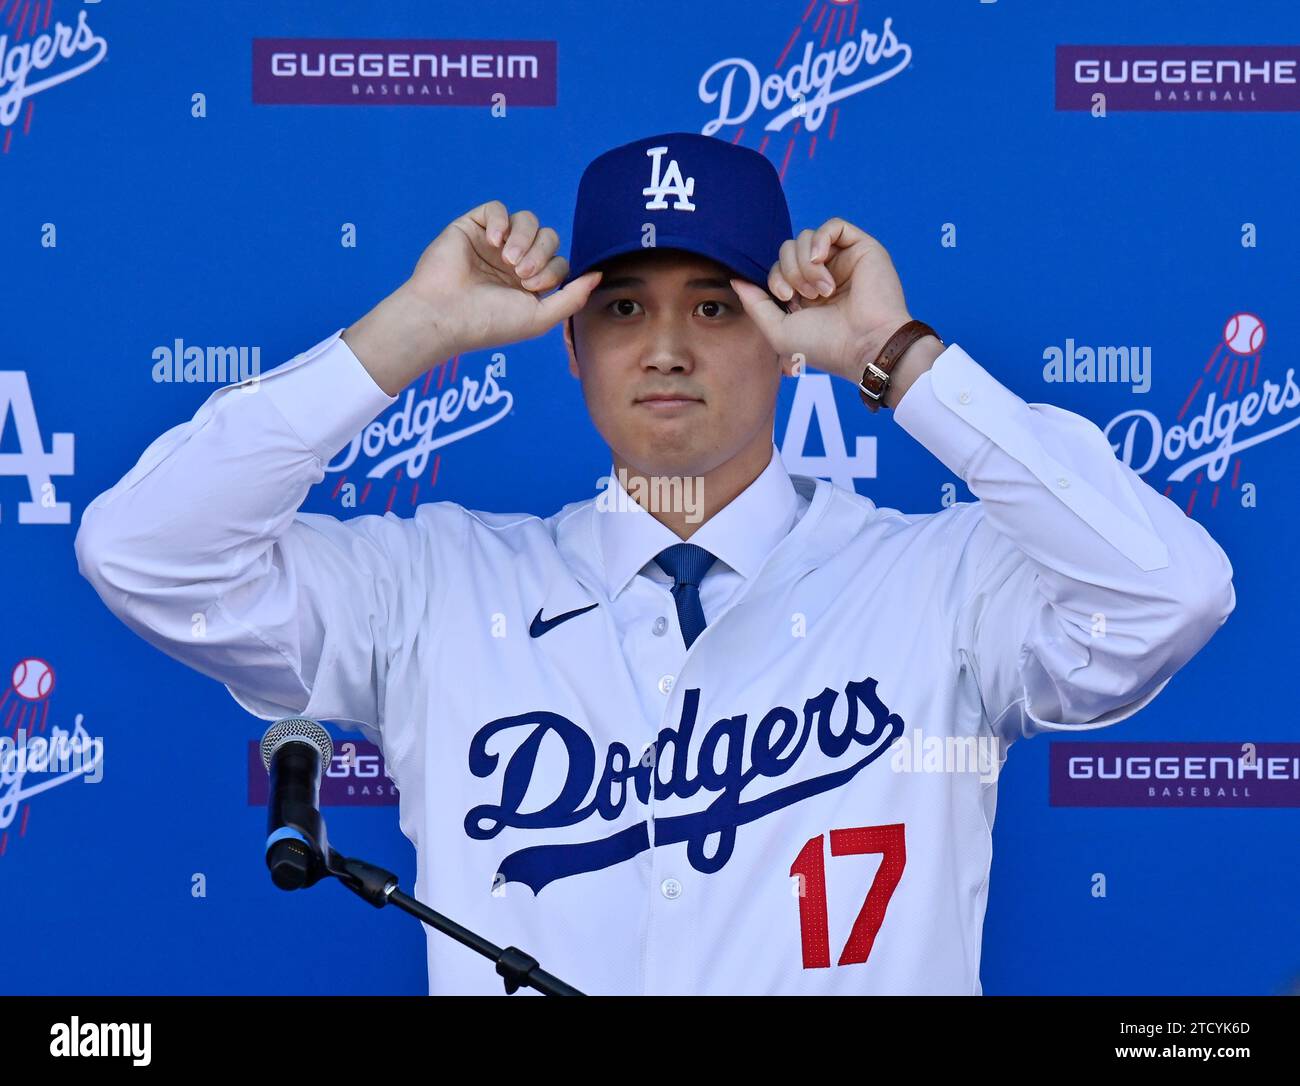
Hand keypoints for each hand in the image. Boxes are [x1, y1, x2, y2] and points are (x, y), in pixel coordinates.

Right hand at [344, 201, 601, 393]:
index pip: (559, 261)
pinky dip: (500, 221)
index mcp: (529, 284)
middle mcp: (512, 262)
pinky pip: (496, 208)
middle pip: (548, 237)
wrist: (445, 316)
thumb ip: (573, 297)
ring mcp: (492, 244)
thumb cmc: (490, 323)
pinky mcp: (470, 227)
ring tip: (508, 260)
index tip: (531, 286)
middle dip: (541, 253)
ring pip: (526, 220)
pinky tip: (493, 241)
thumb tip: (599, 275)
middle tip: (521, 273)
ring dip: (524, 238)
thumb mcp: (540, 318)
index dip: (553, 268)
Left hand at [728, 218, 913, 382]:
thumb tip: (736, 279)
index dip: (775, 278)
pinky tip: (821, 260)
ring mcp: (843, 261)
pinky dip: (820, 239)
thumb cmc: (825, 345)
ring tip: (822, 289)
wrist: (865, 345)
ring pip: (807, 237)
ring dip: (805, 263)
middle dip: (789, 270)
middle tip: (806, 295)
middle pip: (789, 249)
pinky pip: (834, 225)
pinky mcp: (862, 249)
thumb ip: (755, 304)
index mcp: (806, 294)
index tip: (787, 298)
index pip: (778, 268)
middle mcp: (825, 275)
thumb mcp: (778, 330)